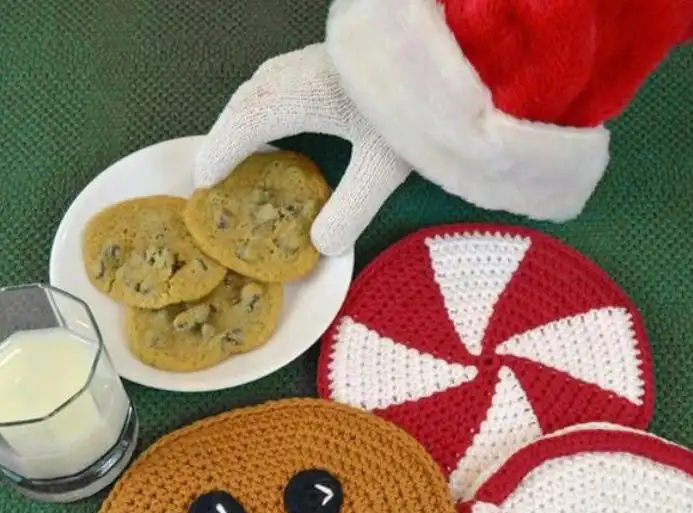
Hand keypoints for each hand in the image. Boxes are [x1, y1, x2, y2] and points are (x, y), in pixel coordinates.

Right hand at [195, 44, 410, 256]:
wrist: (453, 53)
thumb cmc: (418, 105)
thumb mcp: (386, 165)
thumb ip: (352, 208)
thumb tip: (320, 246)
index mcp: (306, 93)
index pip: (249, 120)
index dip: (223, 150)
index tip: (205, 181)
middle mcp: (302, 70)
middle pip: (248, 98)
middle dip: (226, 133)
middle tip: (213, 171)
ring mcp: (316, 59)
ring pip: (262, 85)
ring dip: (243, 116)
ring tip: (236, 148)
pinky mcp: (332, 58)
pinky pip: (279, 80)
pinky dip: (264, 103)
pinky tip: (277, 120)